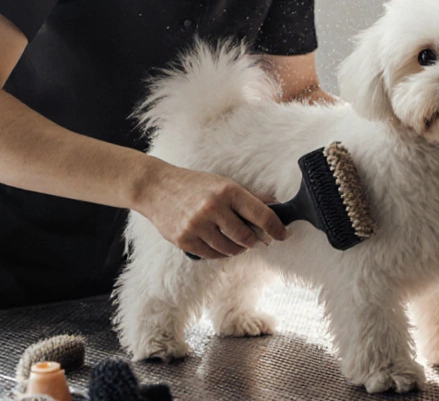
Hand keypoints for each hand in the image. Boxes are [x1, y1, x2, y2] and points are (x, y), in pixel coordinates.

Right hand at [138, 163, 287, 259]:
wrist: (156, 188)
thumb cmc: (193, 185)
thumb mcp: (222, 183)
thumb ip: (249, 197)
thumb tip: (275, 204)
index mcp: (227, 191)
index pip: (261, 214)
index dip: (276, 227)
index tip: (282, 234)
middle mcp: (213, 208)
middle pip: (246, 237)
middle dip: (255, 241)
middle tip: (257, 240)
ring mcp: (197, 225)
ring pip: (229, 249)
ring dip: (238, 249)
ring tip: (238, 243)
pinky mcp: (184, 239)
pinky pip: (211, 255)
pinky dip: (220, 253)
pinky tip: (220, 245)